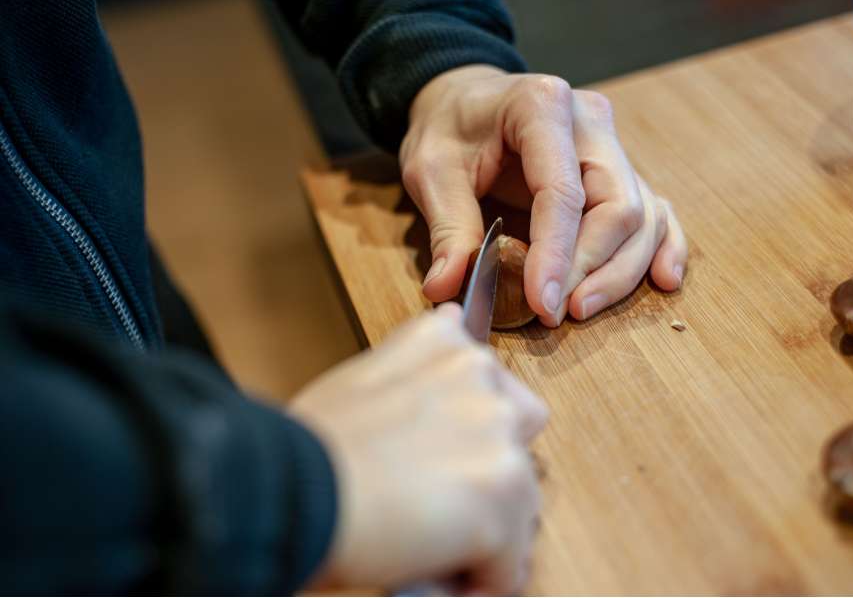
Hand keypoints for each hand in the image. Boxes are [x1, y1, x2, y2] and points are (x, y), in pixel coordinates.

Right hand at [289, 303, 547, 594]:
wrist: (293, 489)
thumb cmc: (312, 444)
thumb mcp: (363, 373)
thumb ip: (417, 359)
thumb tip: (453, 319)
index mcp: (446, 344)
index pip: (493, 387)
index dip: (468, 435)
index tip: (440, 461)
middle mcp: (481, 377)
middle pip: (520, 439)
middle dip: (489, 471)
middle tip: (439, 500)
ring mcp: (498, 433)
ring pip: (521, 503)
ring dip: (486, 528)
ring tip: (430, 542)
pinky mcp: (503, 492)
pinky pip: (512, 561)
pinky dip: (482, 579)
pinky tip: (438, 573)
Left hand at [400, 66, 687, 325]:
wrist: (465, 100)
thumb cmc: (449, 127)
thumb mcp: (431, 170)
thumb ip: (447, 227)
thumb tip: (447, 287)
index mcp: (542, 106)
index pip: (562, 192)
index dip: (557, 254)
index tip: (544, 302)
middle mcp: (591, 122)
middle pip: (617, 206)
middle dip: (592, 268)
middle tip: (556, 312)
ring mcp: (611, 146)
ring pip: (641, 215)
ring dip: (620, 271)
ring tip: (581, 309)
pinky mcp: (618, 171)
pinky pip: (654, 210)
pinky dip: (660, 247)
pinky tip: (663, 279)